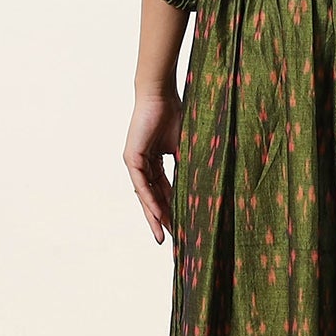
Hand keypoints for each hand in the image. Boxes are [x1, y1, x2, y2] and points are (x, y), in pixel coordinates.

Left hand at [125, 87, 181, 244]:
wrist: (161, 95)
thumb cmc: (174, 114)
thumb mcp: (184, 146)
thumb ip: (187, 165)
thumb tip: (203, 185)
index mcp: (155, 162)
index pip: (164, 191)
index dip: (172, 209)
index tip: (182, 226)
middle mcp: (143, 164)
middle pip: (154, 198)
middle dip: (163, 219)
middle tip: (172, 240)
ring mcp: (136, 162)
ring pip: (146, 195)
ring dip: (155, 216)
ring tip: (164, 235)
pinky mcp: (131, 158)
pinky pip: (142, 184)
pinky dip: (150, 199)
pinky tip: (157, 214)